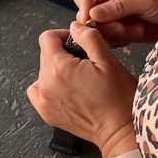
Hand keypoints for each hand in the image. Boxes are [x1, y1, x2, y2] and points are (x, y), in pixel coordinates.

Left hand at [27, 21, 137, 156]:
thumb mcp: (107, 60)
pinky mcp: (46, 113)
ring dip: (55, 69)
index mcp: (59, 68)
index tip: (76, 41)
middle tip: (83, 61)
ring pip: (42, 72)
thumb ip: (88, 38)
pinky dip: (47, 86)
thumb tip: (75, 27)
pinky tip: (64, 88)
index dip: (63, 35)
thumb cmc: (118, 98)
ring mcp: (44, 101)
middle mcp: (46, 84)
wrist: (120, 130)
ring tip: (76, 76)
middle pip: (45, 55)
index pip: (47, 38)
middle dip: (62, 53)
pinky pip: (38, 91)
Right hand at [69, 0, 157, 46]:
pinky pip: (110, 40)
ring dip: (114, 34)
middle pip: (86, 14)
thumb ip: (118, 6)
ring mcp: (115, 17)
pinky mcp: (122, 32)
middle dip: (102, 25)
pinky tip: (138, 34)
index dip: (82, 4)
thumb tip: (92, 14)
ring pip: (97, 30)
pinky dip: (121, 41)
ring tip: (135, 30)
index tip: (91, 18)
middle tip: (121, 27)